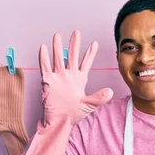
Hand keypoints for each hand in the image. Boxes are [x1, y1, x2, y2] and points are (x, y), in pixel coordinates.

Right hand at [20, 31, 112, 154]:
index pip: (85, 63)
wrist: (60, 122)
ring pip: (58, 58)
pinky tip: (44, 48)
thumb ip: (99, 98)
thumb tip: (110, 92)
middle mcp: (68, 76)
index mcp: (79, 80)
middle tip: (76, 32)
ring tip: (58, 36)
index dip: (90, 53)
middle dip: (74, 44)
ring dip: (58, 48)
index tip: (95, 43)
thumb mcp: (89, 105)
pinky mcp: (48, 82)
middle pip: (72, 56)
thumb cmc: (73, 115)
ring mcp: (58, 78)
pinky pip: (45, 67)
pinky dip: (44, 58)